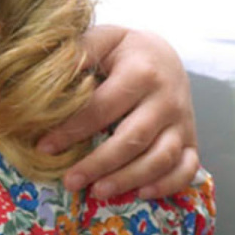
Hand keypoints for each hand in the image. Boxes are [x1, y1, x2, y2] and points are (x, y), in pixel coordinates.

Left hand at [42, 24, 200, 197]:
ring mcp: (182, 121)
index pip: (103, 107)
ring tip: (98, 192)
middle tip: (70, 181)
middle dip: (99, 163)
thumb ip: (81, 50)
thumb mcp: (104, 40)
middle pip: (134, 138)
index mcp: (141, 72)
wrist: (164, 56)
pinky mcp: (190, 139)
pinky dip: (168, 185)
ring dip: (129, 179)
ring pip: (161, 158)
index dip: (73, 129)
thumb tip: (54, 68)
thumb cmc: (124, 53)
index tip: (44, 148)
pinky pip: (187, 168)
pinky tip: (141, 194)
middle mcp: (166, 98)